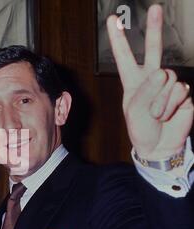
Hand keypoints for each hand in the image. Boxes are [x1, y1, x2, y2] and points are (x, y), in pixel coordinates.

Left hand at [107, 4, 192, 159]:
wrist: (159, 145)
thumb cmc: (142, 128)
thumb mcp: (134, 111)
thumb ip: (146, 91)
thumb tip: (162, 73)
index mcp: (133, 80)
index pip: (125, 56)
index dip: (119, 39)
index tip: (114, 21)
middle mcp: (151, 78)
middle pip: (154, 48)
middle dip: (154, 28)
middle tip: (155, 8)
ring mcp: (169, 84)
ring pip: (166, 78)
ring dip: (160, 101)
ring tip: (157, 114)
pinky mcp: (184, 92)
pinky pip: (179, 91)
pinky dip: (171, 105)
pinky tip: (168, 114)